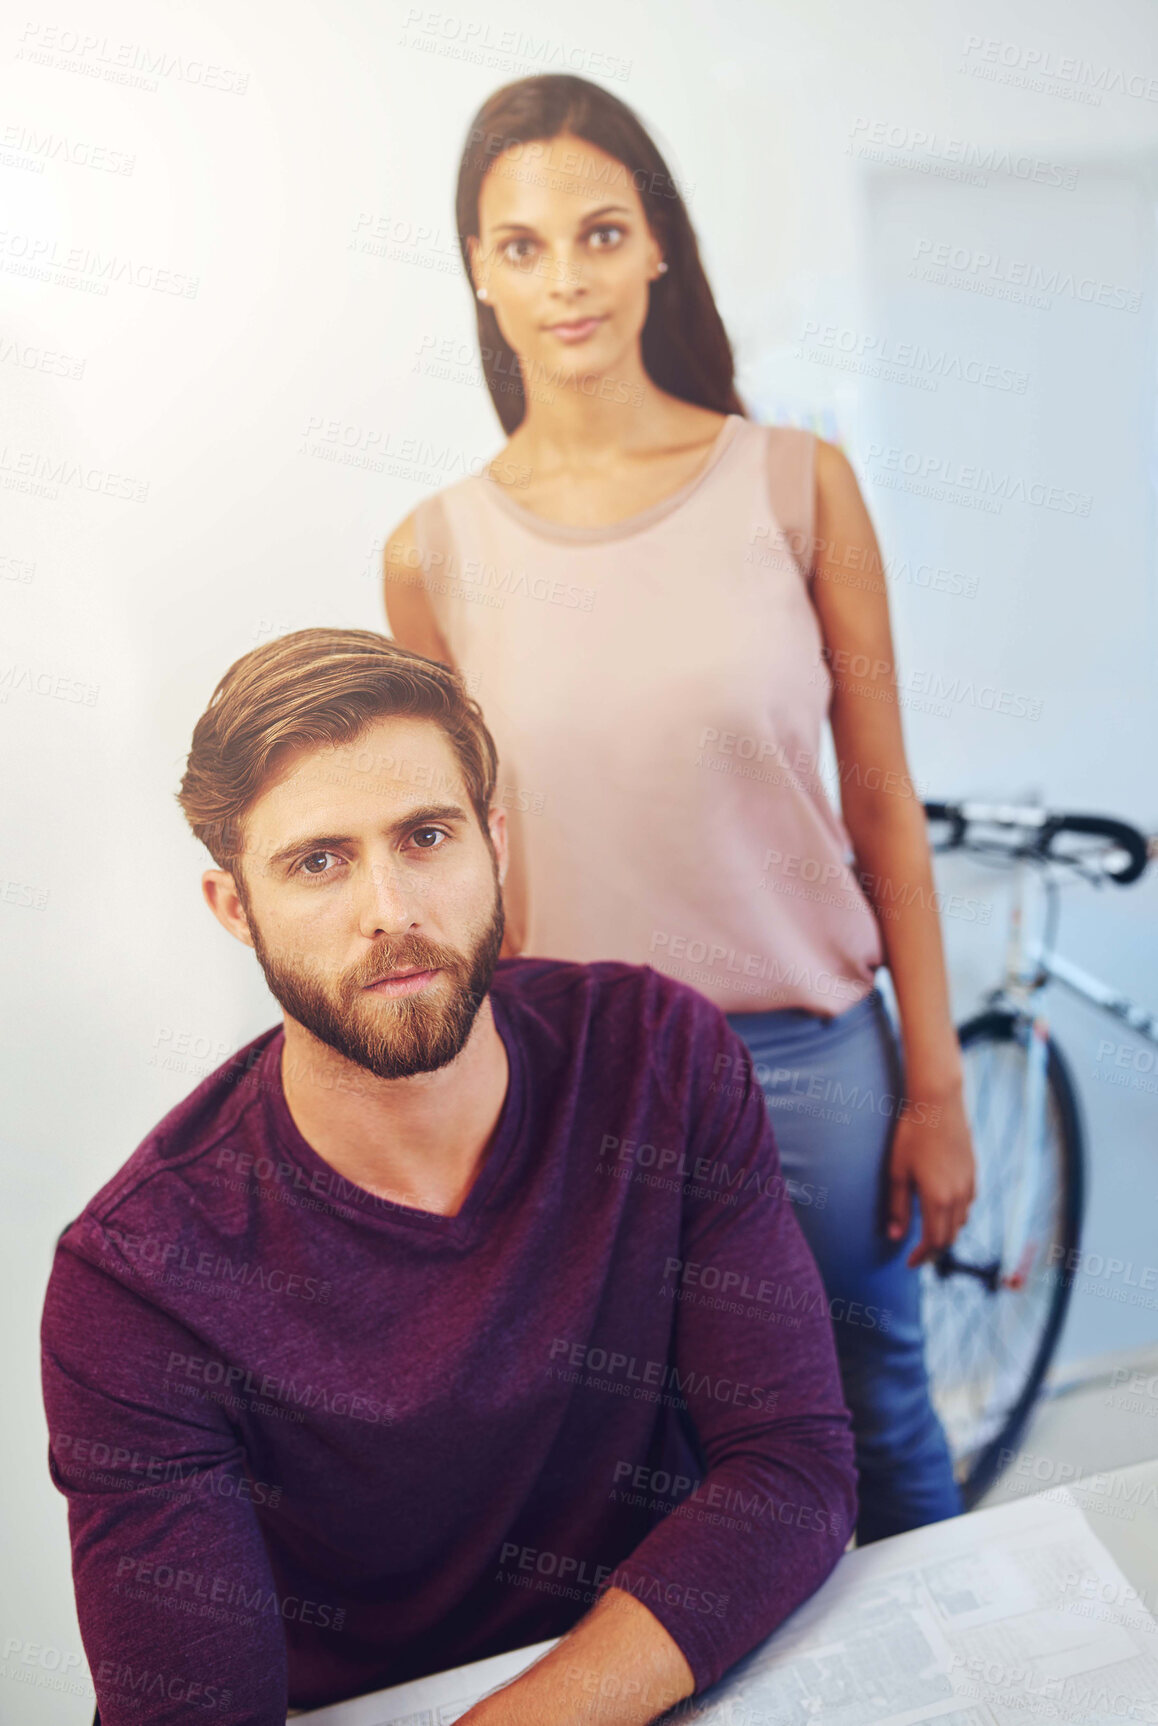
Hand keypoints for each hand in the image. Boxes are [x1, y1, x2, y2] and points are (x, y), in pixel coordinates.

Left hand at [886, 1089, 974, 1268]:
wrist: (939, 1103)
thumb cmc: (912, 1135)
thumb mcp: (898, 1172)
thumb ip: (898, 1207)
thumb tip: (895, 1236)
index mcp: (937, 1199)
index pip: (933, 1241)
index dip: (922, 1256)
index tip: (910, 1262)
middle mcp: (958, 1196)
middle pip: (950, 1237)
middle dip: (934, 1250)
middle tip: (918, 1254)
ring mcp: (969, 1184)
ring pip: (961, 1222)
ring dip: (946, 1233)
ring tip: (928, 1233)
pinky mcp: (973, 1173)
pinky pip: (967, 1205)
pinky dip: (956, 1216)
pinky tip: (943, 1209)